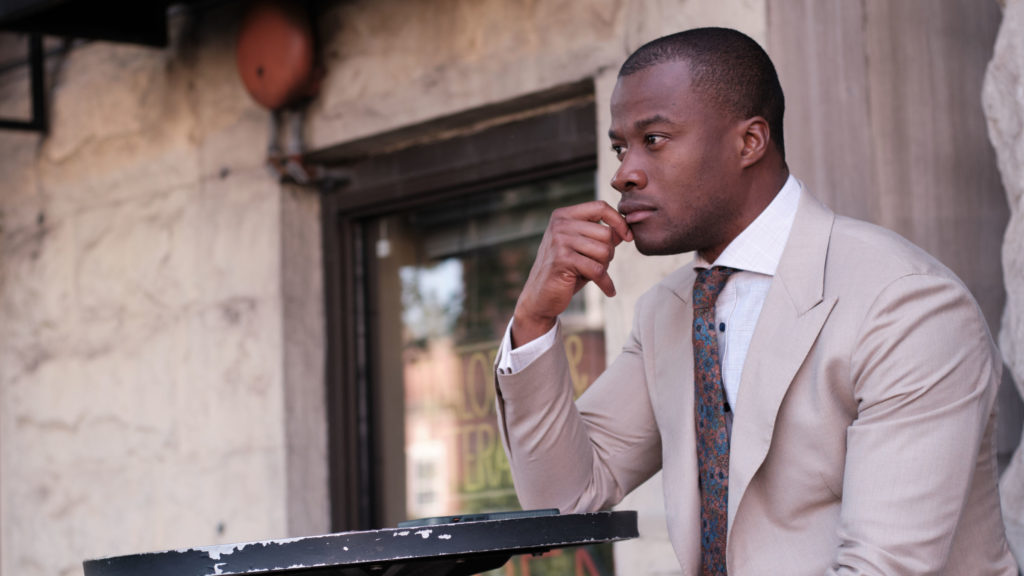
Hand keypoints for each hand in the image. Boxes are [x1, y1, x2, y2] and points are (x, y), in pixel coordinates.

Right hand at [511, 201, 631, 347]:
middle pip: (606, 233)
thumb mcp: (582, 248)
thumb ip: (600, 236)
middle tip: (598, 265)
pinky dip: (606, 283)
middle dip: (609, 253)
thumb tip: (625, 230)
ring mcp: (560, 241)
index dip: (618, 221)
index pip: (600, 207)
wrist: (540, 297)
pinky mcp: (563, 260)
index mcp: (563, 216)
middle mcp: (560, 224)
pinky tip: (609, 291)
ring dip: (604, 266)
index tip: (628, 237)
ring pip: (604, 251)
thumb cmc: (565, 271)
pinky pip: (598, 270)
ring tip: (592, 274)